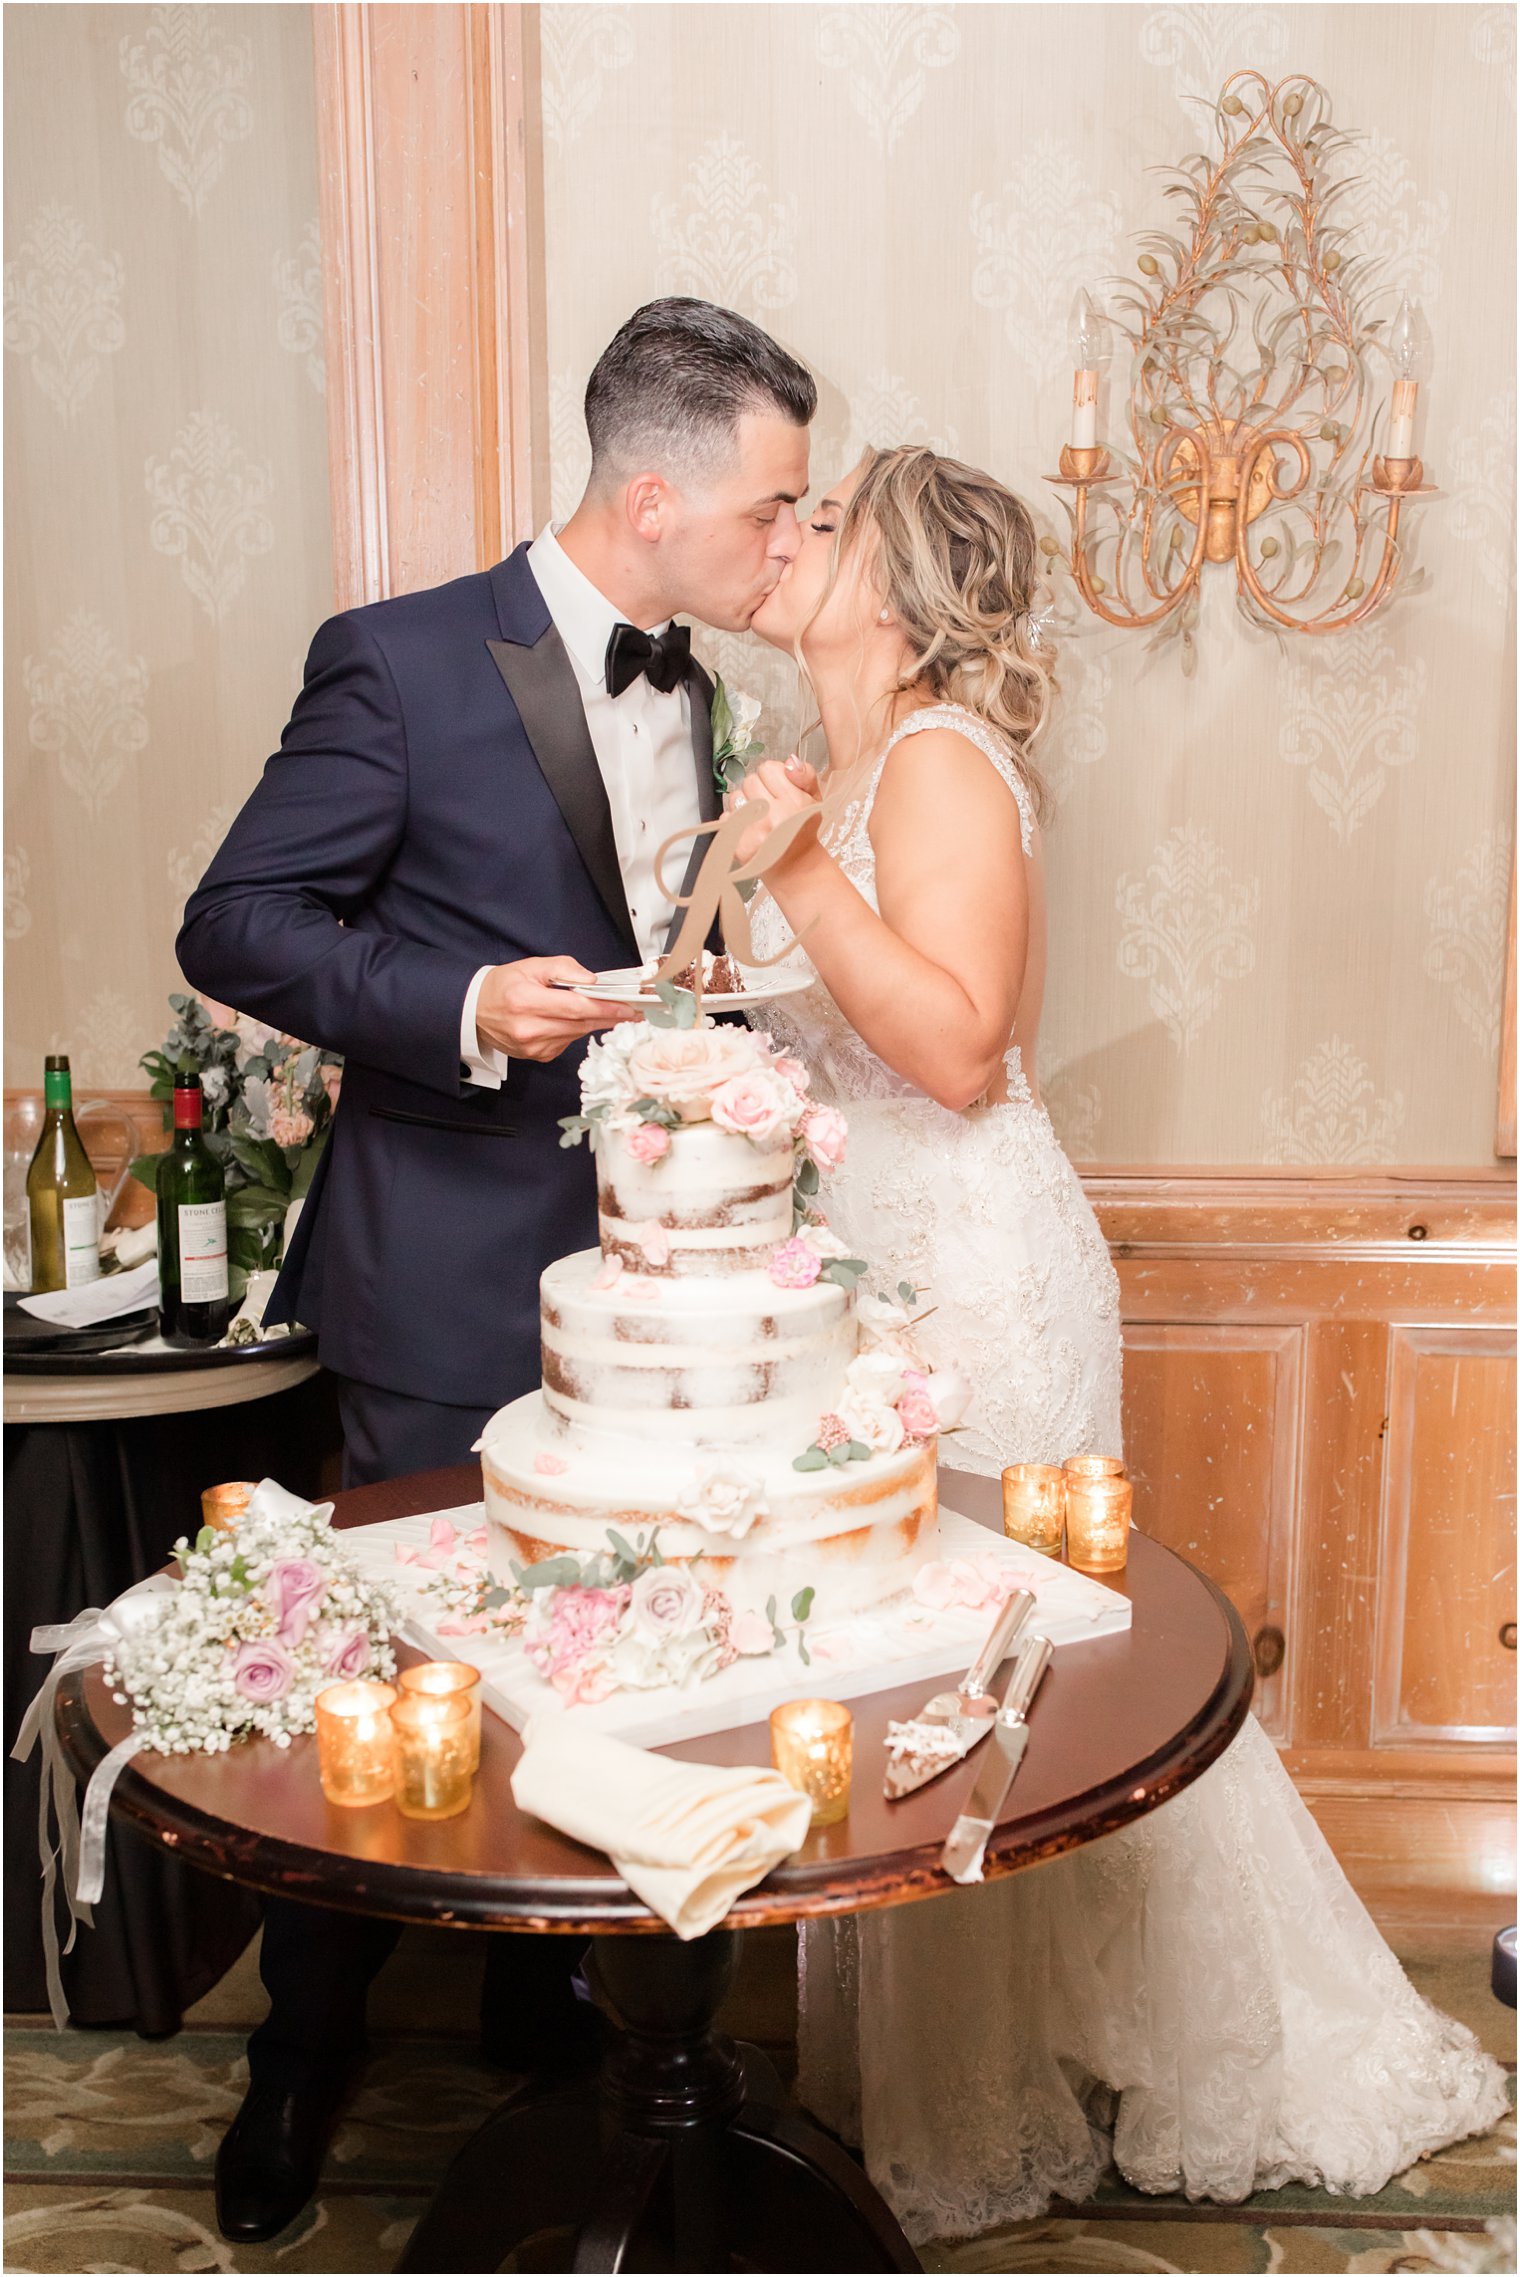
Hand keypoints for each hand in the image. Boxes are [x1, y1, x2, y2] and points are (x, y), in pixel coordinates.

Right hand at [474, 956, 640, 1062]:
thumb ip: (563, 968)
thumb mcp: (530, 966)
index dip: (606, 1007)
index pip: (576, 1006)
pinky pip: (567, 1042)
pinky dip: (574, 1030)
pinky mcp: (537, 1055)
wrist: (475, 1011)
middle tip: (631, 1010)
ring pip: (577, 1033)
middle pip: (580, 1022)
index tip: (628, 1007)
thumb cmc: (503, 986)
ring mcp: (533, 1046)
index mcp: (526, 1001)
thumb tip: (591, 980)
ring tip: (604, 1009)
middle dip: (608, 1015)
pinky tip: (568, 1019)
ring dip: (592, 1021)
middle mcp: (529, 1027)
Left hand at [727, 756, 821, 869]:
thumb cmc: (803, 829)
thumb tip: (790, 761)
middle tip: (770, 806)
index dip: (772, 777)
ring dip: (745, 803)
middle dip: (758, 790)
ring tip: (759, 817)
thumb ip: (805, 775)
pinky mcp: (741, 846)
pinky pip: (727, 817)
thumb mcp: (814, 798)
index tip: (778, 790)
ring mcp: (756, 833)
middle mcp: (775, 818)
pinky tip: (750, 829)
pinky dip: (735, 821)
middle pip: (750, 781)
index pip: (767, 768)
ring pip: (736, 797)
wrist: (796, 865)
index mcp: (794, 803)